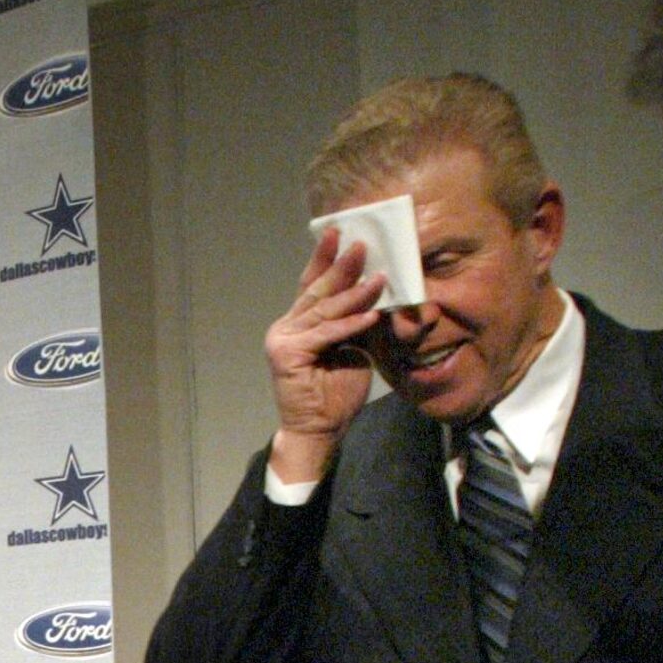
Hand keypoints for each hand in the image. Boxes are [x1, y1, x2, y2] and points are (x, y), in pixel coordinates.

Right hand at [264, 226, 388, 484]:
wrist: (318, 430)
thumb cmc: (335, 393)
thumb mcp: (351, 348)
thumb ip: (353, 323)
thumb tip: (373, 293)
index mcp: (298, 323)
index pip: (312, 285)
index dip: (324, 259)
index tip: (338, 232)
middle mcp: (286, 326)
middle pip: (317, 291)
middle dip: (340, 266)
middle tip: (360, 243)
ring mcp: (283, 339)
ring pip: (324, 311)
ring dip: (355, 294)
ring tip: (379, 278)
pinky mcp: (287, 355)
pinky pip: (326, 334)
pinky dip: (350, 325)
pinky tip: (371, 314)